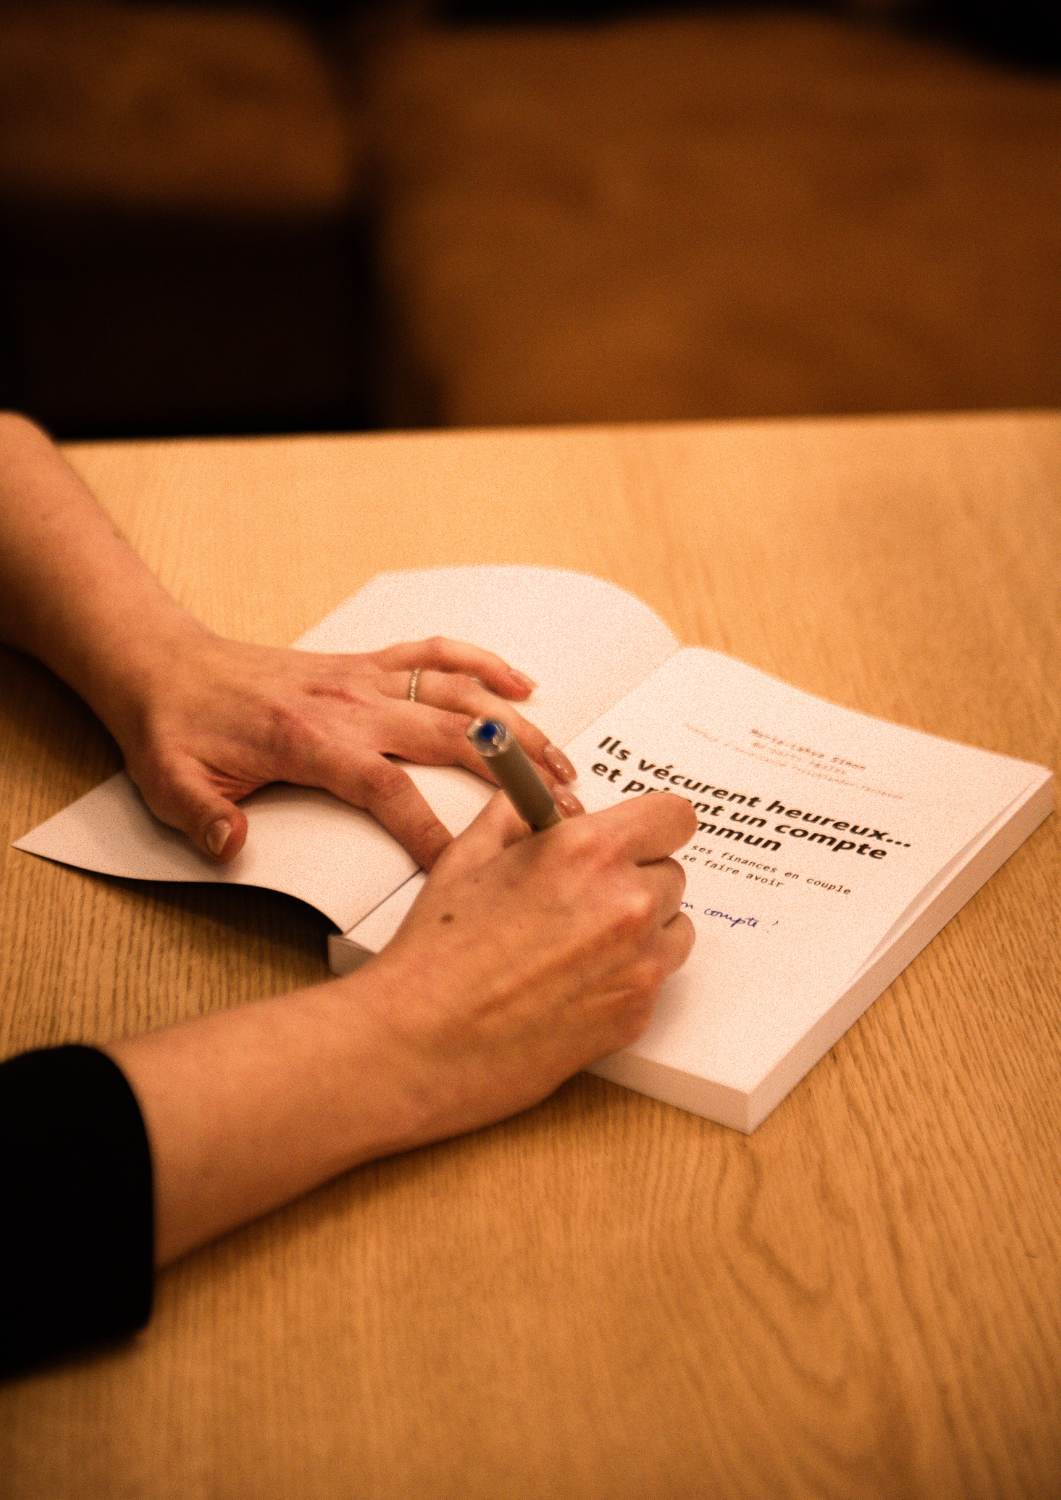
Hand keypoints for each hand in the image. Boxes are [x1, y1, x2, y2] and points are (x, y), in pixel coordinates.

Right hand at [108, 790, 694, 1266]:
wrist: (400, 1051)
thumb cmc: (414, 953)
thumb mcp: (453, 861)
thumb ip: (506, 817)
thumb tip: (532, 785)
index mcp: (576, 852)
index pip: (673, 814)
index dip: (657, 823)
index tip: (640, 833)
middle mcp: (615, 906)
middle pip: (674, 872)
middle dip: (636, 878)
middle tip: (585, 899)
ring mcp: (627, 972)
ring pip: (676, 930)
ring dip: (642, 931)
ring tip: (577, 947)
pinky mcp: (623, 1025)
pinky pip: (657, 986)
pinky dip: (629, 982)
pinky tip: (570, 990)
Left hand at [111, 624, 580, 868]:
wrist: (167, 666)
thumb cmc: (176, 730)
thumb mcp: (170, 785)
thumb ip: (204, 818)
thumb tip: (233, 844)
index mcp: (308, 742)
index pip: (386, 790)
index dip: (429, 830)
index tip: (464, 869)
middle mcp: (348, 706)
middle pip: (448, 737)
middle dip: (509, 775)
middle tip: (559, 811)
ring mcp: (363, 680)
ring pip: (456, 696)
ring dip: (515, 726)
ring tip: (562, 761)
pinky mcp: (365, 664)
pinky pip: (436, 655)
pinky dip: (483, 664)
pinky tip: (523, 684)